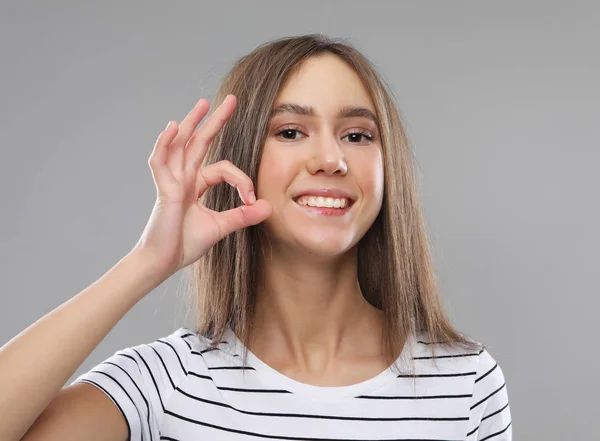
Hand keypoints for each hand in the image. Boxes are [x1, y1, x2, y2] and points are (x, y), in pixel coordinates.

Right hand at [131, 94, 271, 277]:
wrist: (163, 263)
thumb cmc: (184, 245)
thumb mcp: (220, 227)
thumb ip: (242, 216)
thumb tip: (269, 207)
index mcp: (196, 186)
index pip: (222, 168)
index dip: (241, 179)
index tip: (251, 198)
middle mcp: (183, 178)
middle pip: (199, 143)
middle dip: (215, 121)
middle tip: (231, 100)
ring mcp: (171, 181)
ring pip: (180, 145)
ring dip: (191, 123)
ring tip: (203, 104)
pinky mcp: (163, 189)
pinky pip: (161, 161)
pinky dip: (165, 143)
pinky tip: (174, 126)